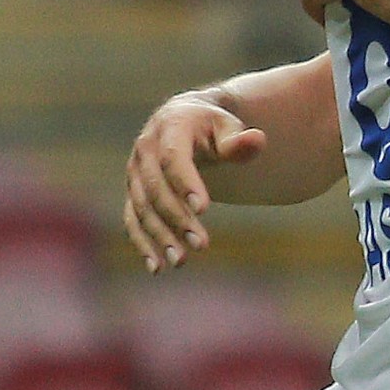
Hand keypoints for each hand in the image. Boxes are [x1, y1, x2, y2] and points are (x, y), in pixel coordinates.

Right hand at [122, 95, 265, 272]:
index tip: (204, 209)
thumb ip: (239, 141)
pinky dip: (143, 244)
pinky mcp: (133, 193)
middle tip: (201, 244)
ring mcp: (135, 173)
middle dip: (177, 218)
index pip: (174, 158)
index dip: (186, 183)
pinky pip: (133, 220)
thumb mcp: (228, 127)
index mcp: (170, 127)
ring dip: (160, 236)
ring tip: (181, 261)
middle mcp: (145, 150)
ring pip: (143, 208)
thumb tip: (257, 140)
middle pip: (156, 188)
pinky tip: (157, 268)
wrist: (183, 121)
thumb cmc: (212, 127)